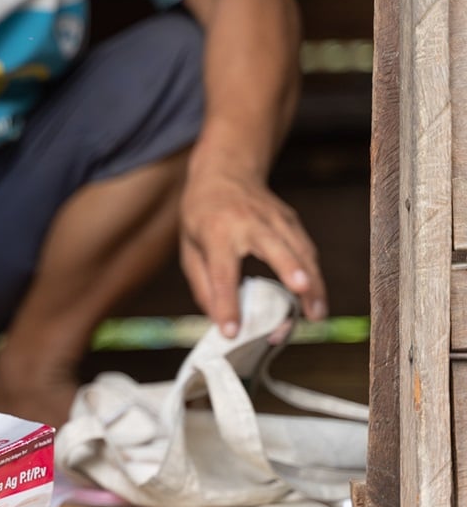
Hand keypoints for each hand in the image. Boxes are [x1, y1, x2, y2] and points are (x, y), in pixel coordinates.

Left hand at [179, 172, 326, 336]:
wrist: (223, 174)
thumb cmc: (201, 218)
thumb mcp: (189, 250)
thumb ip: (203, 286)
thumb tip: (220, 322)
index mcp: (216, 232)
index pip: (223, 273)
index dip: (227, 304)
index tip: (233, 332)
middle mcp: (248, 222)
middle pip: (275, 249)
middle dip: (292, 273)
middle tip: (304, 301)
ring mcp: (274, 218)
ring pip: (301, 251)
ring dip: (313, 284)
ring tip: (317, 316)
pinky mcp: (291, 220)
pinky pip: (306, 249)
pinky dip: (314, 274)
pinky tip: (316, 298)